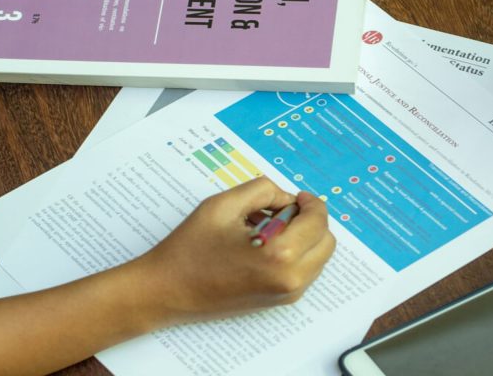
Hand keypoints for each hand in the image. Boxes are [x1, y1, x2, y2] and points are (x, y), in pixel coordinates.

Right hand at [134, 177, 335, 324]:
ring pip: (319, 256)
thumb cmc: (191, 247)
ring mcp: (288, 294)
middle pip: (326, 240)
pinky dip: (296, 253)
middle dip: (309, 220)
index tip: (296, 196)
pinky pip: (305, 270)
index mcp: (280, 254)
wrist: (167, 291)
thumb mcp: (225, 204)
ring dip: (303, 237)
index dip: (310, 202)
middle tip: (280, 211)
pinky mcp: (281, 301)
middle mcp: (291, 279)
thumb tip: (288, 200)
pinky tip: (264, 245)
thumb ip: (264, 190)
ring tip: (267, 228)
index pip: (317, 220)